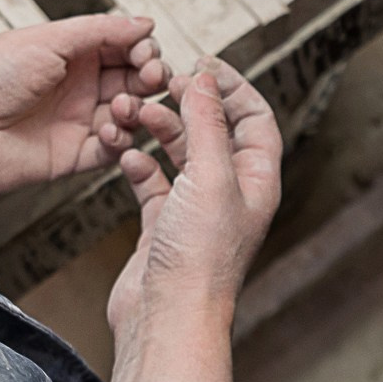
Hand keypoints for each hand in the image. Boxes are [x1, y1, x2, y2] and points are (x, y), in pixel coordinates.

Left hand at [0, 15, 162, 196]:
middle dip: (150, 78)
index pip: (125, 49)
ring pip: (130, 116)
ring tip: (122, 105)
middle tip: (151, 78)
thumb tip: (143, 23)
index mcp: (71, 54)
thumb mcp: (48, 40)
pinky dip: (121, 141)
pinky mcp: (73, 157)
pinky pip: (113, 151)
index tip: (148, 53)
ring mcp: (76, 122)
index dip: (144, 51)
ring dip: (136, 109)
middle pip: (134, 81)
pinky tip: (109, 130)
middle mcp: (77, 87)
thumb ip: (101, 30)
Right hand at [98, 59, 281, 381]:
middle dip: (188, 104)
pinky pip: (152, 182)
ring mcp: (197, 211)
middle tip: (161, 84)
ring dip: (158, 130)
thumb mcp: (209, 176)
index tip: (201, 64)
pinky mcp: (163, 227)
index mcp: (257, 180)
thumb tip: (205, 79)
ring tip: (134, 114)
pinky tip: (125, 155)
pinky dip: (139, 164)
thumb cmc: (199, 259)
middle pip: (215, 131)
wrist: (167, 317)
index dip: (233, 87)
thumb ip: (207, 123)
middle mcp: (231, 193)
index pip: (255, 118)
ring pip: (180, 154)